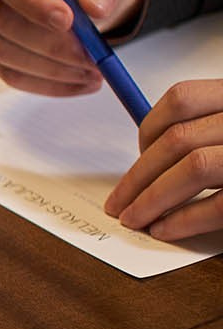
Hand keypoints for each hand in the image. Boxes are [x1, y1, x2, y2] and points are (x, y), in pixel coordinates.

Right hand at [0, 0, 144, 95]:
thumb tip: (97, 7)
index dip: (30, 0)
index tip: (68, 20)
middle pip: (1, 20)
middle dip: (49, 43)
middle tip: (92, 56)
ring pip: (1, 51)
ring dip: (50, 68)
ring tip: (93, 71)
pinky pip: (8, 72)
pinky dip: (45, 83)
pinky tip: (76, 81)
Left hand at [103, 80, 222, 239]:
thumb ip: (203, 130)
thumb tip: (147, 153)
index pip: (182, 99)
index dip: (149, 128)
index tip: (137, 154)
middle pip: (179, 139)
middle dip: (138, 176)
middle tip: (117, 203)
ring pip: (195, 168)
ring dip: (153, 199)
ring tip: (134, 220)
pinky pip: (220, 205)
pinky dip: (186, 220)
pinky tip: (164, 230)